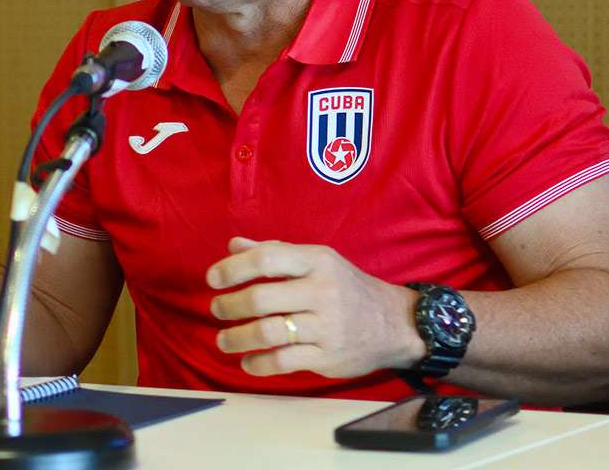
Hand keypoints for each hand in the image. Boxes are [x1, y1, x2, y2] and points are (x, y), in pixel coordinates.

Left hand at [206, 237, 425, 377]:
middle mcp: (321, 291)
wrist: (394, 323)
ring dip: (237, 338)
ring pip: (268, 332)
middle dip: (230, 306)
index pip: (267, 259)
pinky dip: (258, 363)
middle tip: (217, 310)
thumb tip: (233, 245)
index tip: (213, 279)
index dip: (234, 268)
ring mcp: (326, 326)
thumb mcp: (316, 261)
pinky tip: (247, 361)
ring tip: (224, 340)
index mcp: (316, 261)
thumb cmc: (345, 287)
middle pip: (262, 298)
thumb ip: (274, 252)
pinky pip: (283, 361)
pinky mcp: (328, 356)